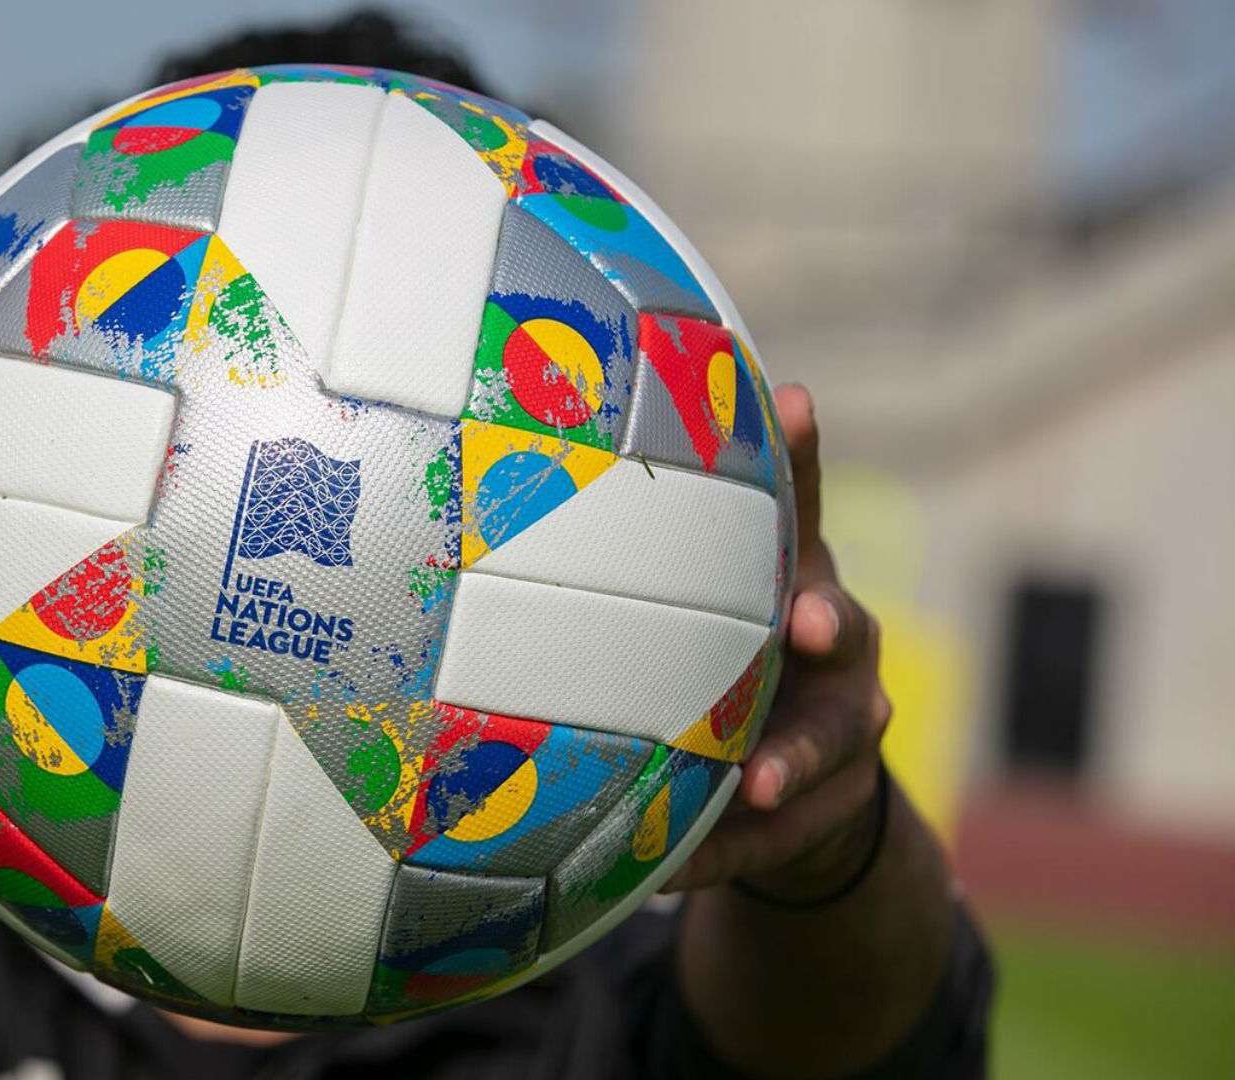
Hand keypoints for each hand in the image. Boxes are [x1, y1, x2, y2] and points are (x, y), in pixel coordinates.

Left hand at [663, 384, 892, 897]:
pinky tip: (670, 875)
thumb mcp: (695, 604)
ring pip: (837, 739)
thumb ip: (638, 556)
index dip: (802, 452)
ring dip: (798, 759)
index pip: (800, 505)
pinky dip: (729, 852)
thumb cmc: (725, 661)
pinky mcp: (830, 806)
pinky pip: (780, 835)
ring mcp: (846, 727)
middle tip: (810, 620)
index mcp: (794, 581)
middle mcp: (836, 645)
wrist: (787, 781)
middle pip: (848, 626)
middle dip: (834, 620)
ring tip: (764, 784)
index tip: (794, 399)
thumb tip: (539, 462)